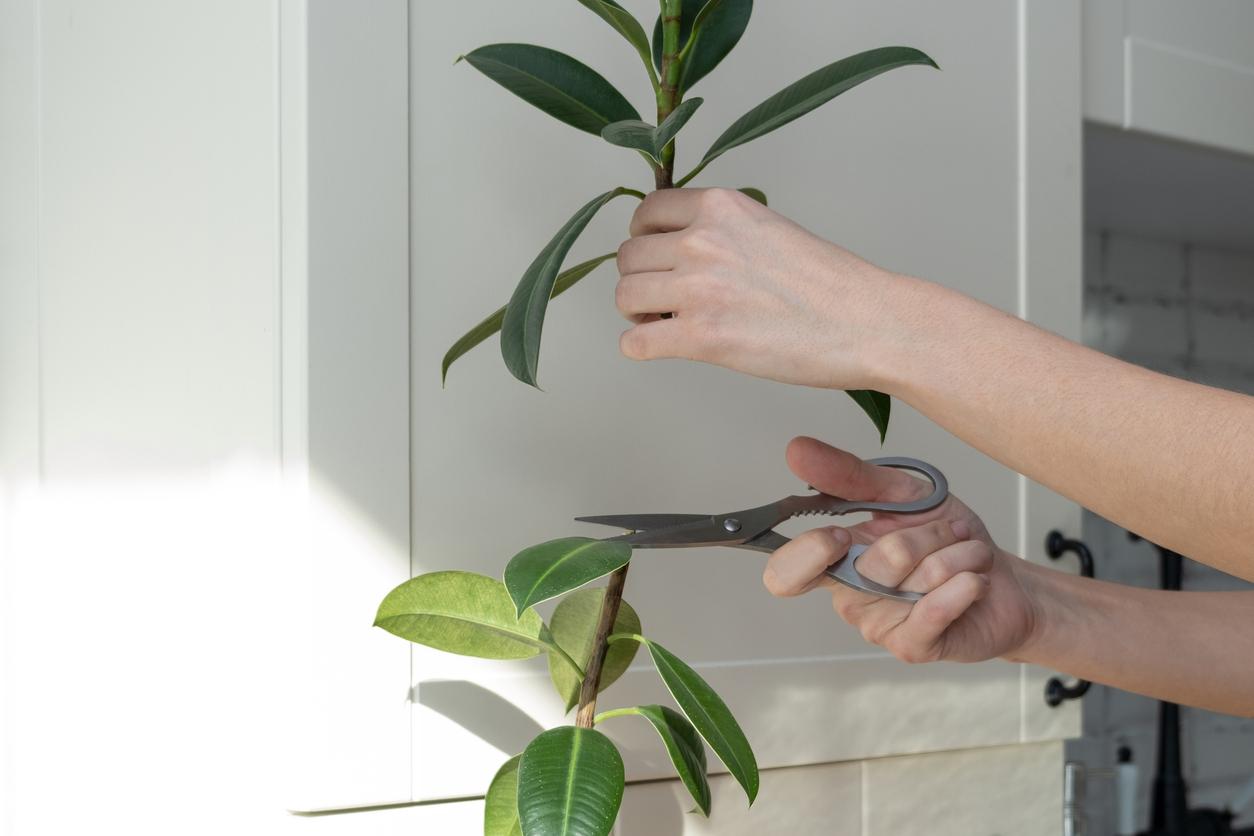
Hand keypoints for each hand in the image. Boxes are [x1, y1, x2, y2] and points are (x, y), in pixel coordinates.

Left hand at [615, 187, 933, 389]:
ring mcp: (698, 288)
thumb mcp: (769, 229)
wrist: (866, 322)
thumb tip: (680, 250)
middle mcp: (703, 240)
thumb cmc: (830, 285)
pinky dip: (639, 347)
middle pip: (628, 256)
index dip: (645, 239)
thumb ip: (721, 231)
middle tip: (663, 300)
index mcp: (721, 207)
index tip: (657, 258)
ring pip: (624, 295)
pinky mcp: (702, 336)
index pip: (646, 212)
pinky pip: (634, 342)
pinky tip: (661, 348)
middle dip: (641, 279)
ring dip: (638, 312)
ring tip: (666, 323)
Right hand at [762, 437, 1039, 662]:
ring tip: (967, 557)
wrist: (1005, 580)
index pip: (786, 574)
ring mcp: (880, 627)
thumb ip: (849, 475)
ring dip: (957, 556)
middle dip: (928, 536)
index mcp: (836, 561)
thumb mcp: (903, 494)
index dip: (808, 554)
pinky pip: (934, 610)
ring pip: (916, 581)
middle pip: (877, 563)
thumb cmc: (950, 541)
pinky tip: (975, 580)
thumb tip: (797, 450)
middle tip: (949, 532)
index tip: (841, 534)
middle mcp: (851, 598)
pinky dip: (965, 583)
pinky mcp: (913, 647)